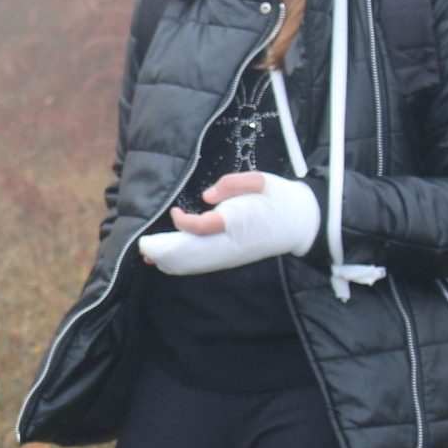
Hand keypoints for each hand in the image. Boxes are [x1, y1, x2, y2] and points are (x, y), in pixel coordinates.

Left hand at [140, 172, 320, 274]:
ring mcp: (231, 256)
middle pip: (190, 255)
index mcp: (237, 223)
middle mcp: (231, 245)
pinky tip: (168, 262)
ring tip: (149, 255)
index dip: (182, 222)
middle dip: (165, 251)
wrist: (302, 222)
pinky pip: (202, 267)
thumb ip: (231, 183)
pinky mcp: (231, 260)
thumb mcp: (259, 180)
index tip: (175, 211)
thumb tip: (206, 196)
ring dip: (170, 261)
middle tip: (144, 246)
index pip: (200, 228)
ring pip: (194, 265)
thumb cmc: (278, 197)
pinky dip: (182, 265)